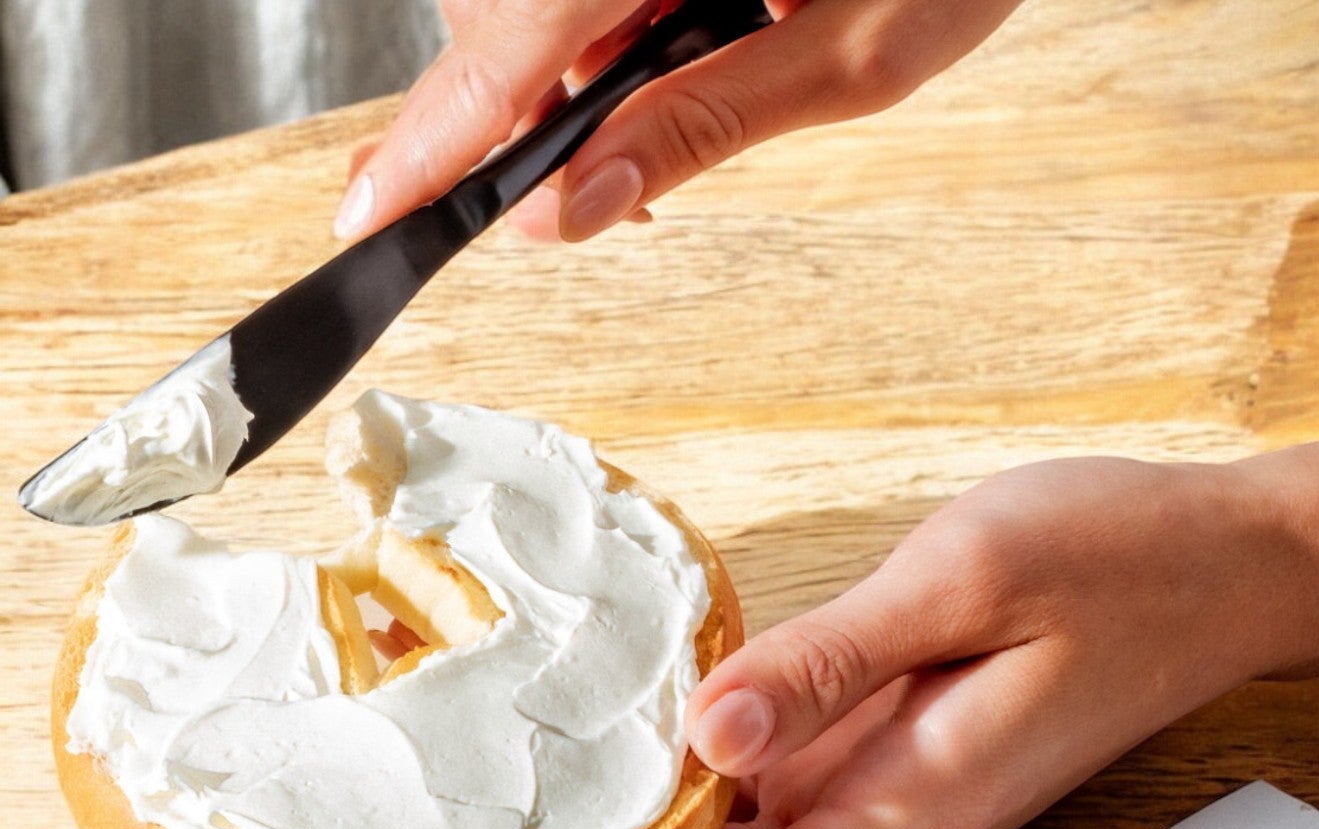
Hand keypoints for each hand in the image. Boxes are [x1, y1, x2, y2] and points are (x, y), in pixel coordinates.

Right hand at [335, 0, 1023, 241]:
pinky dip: (618, 26)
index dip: (434, 142)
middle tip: (615, 189)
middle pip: (505, 17)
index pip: (507, 44)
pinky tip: (697, 34)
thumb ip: (698, 127)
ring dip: (588, 70)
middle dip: (541, 111)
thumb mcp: (849, 57)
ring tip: (707, 80)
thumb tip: (571, 212)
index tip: (370, 219)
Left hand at [490, 418, 1318, 828]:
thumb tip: (703, 737)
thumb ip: (829, 668)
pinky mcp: (914, 770)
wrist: (1230, 570)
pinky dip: (709, 819)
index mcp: (907, 804)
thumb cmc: (1112, 561)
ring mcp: (909, 808)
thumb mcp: (961, 582)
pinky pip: (790, 817)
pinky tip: (643, 779)